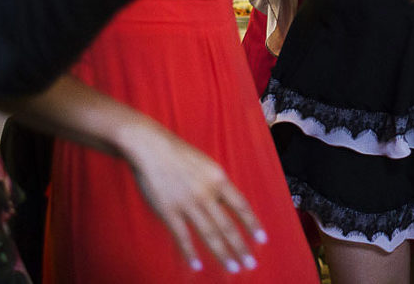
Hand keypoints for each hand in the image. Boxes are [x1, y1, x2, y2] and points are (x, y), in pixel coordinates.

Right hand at [119, 120, 265, 273]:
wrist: (151, 146)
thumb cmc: (178, 153)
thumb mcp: (207, 164)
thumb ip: (217, 184)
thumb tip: (229, 203)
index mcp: (218, 179)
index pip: (241, 206)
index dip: (252, 224)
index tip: (262, 239)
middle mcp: (206, 193)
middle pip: (227, 225)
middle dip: (241, 247)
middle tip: (250, 264)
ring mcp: (188, 203)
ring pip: (209, 234)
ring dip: (222, 253)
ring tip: (233, 267)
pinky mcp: (169, 211)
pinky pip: (182, 236)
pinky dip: (189, 253)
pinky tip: (197, 265)